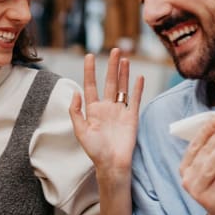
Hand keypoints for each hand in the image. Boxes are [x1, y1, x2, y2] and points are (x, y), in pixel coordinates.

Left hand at [69, 48, 144, 174]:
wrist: (112, 164)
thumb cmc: (95, 150)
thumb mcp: (80, 131)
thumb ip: (76, 112)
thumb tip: (75, 93)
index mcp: (93, 110)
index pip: (91, 85)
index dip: (90, 71)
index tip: (90, 56)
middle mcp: (107, 107)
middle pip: (110, 82)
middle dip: (112, 66)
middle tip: (115, 50)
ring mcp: (120, 111)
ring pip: (123, 87)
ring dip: (124, 73)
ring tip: (125, 58)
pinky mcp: (132, 117)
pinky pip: (135, 99)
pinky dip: (137, 88)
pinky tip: (139, 76)